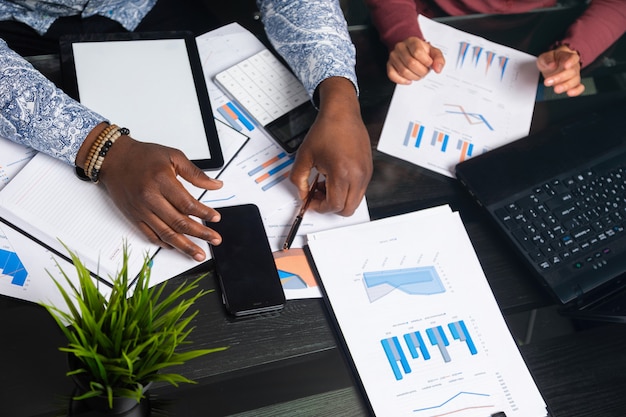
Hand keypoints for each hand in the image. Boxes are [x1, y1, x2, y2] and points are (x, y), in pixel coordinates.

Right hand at [95, 134, 223, 260]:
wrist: (114, 158)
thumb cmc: (143, 156)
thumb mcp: (173, 156)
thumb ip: (196, 173)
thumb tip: (216, 185)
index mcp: (162, 181)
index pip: (187, 204)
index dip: (204, 213)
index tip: (215, 218)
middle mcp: (150, 198)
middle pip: (179, 222)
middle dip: (200, 234)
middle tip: (214, 239)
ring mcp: (141, 210)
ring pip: (166, 234)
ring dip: (184, 246)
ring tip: (198, 254)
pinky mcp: (134, 217)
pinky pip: (151, 235)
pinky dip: (165, 243)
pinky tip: (176, 247)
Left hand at [289, 77, 371, 215]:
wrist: (342, 113)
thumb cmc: (327, 129)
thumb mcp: (304, 156)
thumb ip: (299, 179)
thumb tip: (302, 194)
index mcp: (342, 172)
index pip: (334, 205)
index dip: (319, 208)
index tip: (311, 202)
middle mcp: (357, 175)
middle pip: (347, 209)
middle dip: (330, 207)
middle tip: (317, 196)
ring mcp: (365, 173)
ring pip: (354, 201)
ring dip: (339, 198)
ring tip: (325, 184)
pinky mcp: (368, 169)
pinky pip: (359, 189)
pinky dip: (347, 190)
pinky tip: (335, 177)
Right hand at [387, 37, 444, 83]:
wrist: (410, 50)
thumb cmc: (422, 52)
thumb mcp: (433, 52)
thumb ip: (439, 59)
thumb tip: (438, 69)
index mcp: (412, 41)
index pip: (417, 52)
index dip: (425, 62)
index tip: (429, 64)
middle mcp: (401, 47)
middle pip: (411, 63)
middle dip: (421, 71)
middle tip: (424, 72)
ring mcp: (393, 56)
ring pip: (403, 71)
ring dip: (414, 77)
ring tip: (418, 74)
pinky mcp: (389, 65)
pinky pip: (392, 75)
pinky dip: (402, 80)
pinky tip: (409, 80)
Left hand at [537, 45, 583, 96]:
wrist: (550, 67)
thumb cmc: (549, 60)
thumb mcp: (544, 57)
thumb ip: (547, 59)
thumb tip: (552, 64)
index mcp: (567, 56)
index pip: (573, 57)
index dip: (571, 61)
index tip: (566, 65)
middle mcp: (573, 65)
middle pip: (572, 71)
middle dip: (560, 77)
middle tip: (548, 81)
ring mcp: (574, 75)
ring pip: (575, 80)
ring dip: (566, 86)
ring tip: (556, 89)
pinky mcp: (573, 84)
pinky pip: (579, 87)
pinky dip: (576, 90)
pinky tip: (570, 93)